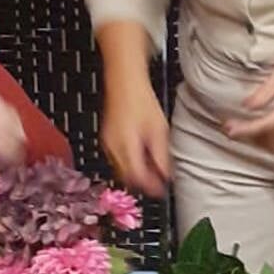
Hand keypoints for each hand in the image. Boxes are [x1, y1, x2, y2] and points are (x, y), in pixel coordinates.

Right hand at [101, 80, 171, 196]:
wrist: (124, 83)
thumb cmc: (142, 101)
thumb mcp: (159, 131)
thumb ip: (161, 157)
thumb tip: (166, 175)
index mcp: (127, 148)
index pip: (138, 179)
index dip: (150, 188)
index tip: (162, 191)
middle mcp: (113, 149)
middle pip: (127, 178)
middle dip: (143, 184)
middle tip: (158, 184)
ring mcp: (108, 145)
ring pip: (121, 171)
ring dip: (136, 175)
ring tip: (153, 172)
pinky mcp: (107, 140)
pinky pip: (117, 160)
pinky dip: (129, 165)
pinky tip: (141, 159)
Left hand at [225, 51, 273, 154]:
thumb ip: (264, 92)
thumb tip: (247, 106)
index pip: (268, 125)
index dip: (247, 130)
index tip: (231, 129)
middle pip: (273, 141)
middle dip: (251, 138)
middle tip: (235, 129)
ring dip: (263, 145)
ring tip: (249, 133)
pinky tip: (266, 137)